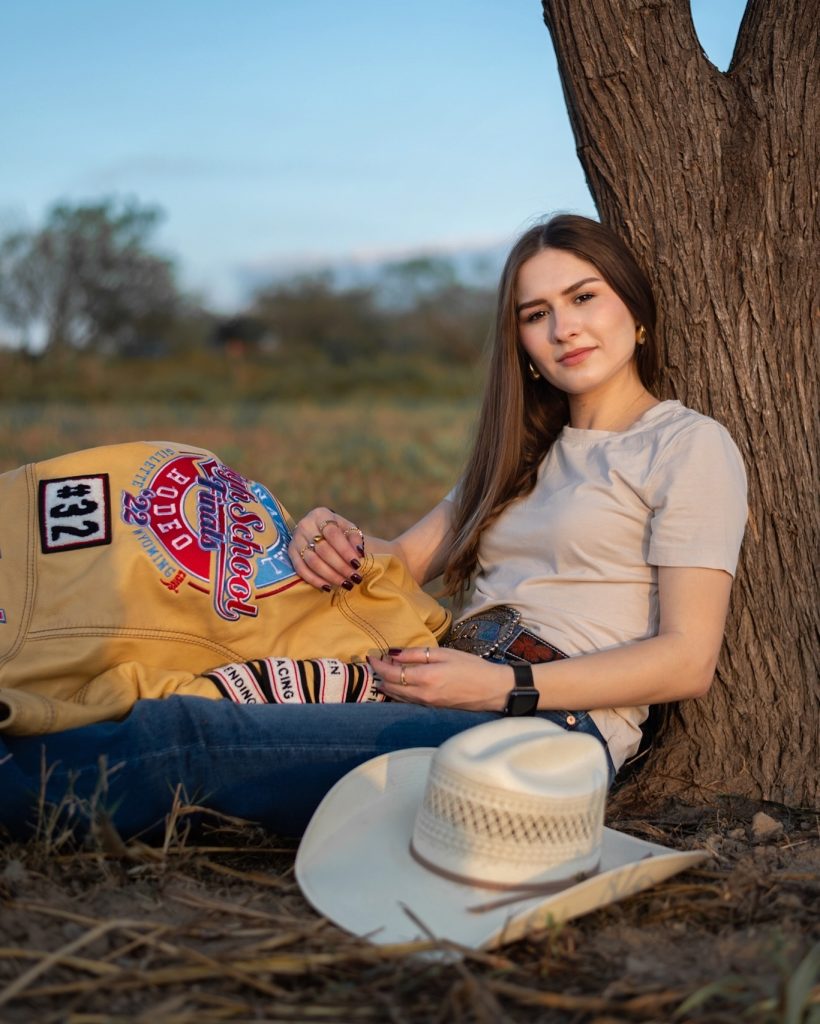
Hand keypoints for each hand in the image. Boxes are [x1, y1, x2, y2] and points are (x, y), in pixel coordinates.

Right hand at [289, 507, 365, 590]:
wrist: (320, 531)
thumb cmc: (338, 530)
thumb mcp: (348, 528)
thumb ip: (355, 538)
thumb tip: (359, 553)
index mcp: (320, 515)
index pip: (333, 534)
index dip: (345, 550)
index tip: (357, 564)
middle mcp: (305, 525)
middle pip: (323, 550)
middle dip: (340, 566)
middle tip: (354, 578)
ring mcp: (295, 540)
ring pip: (313, 561)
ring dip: (330, 575)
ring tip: (345, 584)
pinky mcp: (290, 553)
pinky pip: (301, 569)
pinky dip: (315, 580)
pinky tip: (328, 587)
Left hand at [367, 646, 512, 711]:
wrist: (493, 690)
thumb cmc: (472, 667)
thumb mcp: (445, 654)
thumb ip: (418, 655)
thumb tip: (394, 654)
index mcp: (426, 678)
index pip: (392, 674)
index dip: (379, 666)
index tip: (370, 657)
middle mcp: (423, 695)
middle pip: (391, 688)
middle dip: (379, 676)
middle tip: (373, 664)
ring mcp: (427, 705)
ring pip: (398, 697)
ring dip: (386, 686)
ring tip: (380, 675)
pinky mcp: (432, 709)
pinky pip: (408, 702)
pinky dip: (398, 693)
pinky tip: (397, 686)